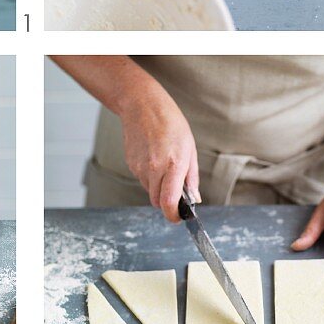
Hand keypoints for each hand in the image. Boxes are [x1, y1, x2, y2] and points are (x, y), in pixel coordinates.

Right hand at [118, 91, 199, 222]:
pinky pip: (142, 179)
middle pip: (158, 202)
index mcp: (173, 164)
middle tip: (175, 188)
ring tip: (164, 163)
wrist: (142, 106)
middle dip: (167, 201)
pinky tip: (153, 157)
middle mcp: (154, 168)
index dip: (174, 216)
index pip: (169, 203)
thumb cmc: (170, 123)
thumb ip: (191, 177)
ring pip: (149, 191)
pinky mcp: (130, 164)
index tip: (179, 217)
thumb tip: (194, 198)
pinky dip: (149, 176)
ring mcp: (139, 167)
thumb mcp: (190, 148)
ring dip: (158, 186)